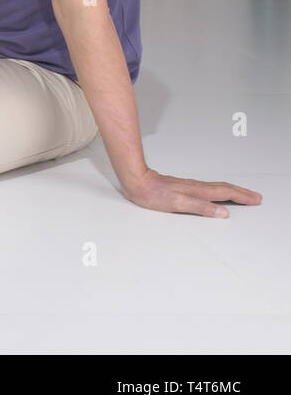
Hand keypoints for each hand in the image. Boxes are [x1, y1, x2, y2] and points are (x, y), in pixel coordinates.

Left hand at [122, 169, 261, 217]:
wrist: (137, 182)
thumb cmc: (154, 195)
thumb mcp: (178, 204)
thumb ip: (201, 208)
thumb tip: (223, 213)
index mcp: (198, 191)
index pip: (225, 194)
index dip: (242, 197)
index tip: (256, 200)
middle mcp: (197, 187)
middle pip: (224, 189)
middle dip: (242, 193)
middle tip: (256, 197)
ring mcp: (191, 186)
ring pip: (217, 187)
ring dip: (233, 191)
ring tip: (243, 194)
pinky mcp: (184, 187)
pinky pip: (209, 188)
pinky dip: (220, 190)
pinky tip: (217, 193)